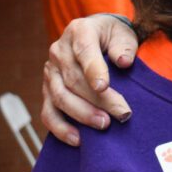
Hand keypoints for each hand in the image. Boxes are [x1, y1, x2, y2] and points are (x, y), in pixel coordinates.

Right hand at [41, 14, 138, 145]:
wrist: (98, 35)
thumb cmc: (113, 36)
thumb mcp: (124, 34)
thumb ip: (124, 47)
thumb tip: (123, 62)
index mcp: (79, 32)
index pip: (84, 52)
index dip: (94, 70)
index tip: (105, 87)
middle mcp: (59, 51)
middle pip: (74, 80)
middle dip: (98, 100)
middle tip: (122, 114)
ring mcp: (50, 72)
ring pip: (60, 97)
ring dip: (82, 115)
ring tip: (104, 125)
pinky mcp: (47, 91)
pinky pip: (48, 112)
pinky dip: (61, 128)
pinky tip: (78, 139)